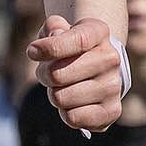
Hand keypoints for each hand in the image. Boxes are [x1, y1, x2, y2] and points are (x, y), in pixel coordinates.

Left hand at [27, 15, 122, 133]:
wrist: (97, 68)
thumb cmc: (70, 47)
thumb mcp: (60, 29)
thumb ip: (53, 27)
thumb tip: (55, 36)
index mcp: (99, 32)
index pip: (76, 40)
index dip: (49, 48)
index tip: (32, 51)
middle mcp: (111, 58)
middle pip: (57, 75)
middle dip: (44, 75)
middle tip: (49, 73)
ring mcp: (114, 86)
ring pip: (60, 98)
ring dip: (54, 94)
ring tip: (63, 87)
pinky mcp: (112, 111)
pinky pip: (73, 118)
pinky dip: (65, 113)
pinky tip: (73, 102)